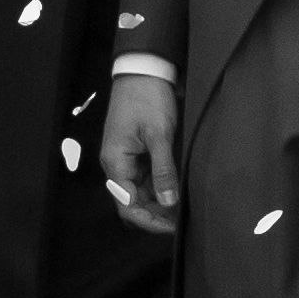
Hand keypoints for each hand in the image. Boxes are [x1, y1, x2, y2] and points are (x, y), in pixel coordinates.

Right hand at [97, 72, 180, 230]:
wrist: (143, 70)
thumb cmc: (147, 97)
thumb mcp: (159, 134)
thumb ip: (163, 169)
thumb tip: (168, 200)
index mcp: (115, 162)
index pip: (128, 206)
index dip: (150, 221)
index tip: (173, 227)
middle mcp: (116, 164)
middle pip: (133, 202)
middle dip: (156, 214)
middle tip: (183, 220)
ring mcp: (126, 158)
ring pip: (140, 192)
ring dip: (158, 202)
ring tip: (183, 208)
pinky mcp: (135, 151)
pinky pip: (145, 178)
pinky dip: (159, 187)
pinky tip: (176, 190)